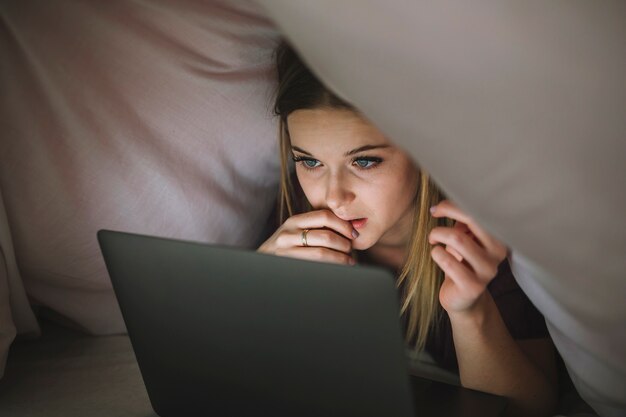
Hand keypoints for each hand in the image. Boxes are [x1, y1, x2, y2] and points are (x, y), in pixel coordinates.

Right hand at [258, 209, 357, 264]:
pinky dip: (331, 267)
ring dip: (341, 258)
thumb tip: (348, 228)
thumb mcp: (296, 230)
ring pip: (321, 253)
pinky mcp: (289, 265)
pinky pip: (315, 266)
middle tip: (351, 249)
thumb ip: (315, 226)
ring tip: (349, 261)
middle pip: (326, 236)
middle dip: (344, 244)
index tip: (353, 234)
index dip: (343, 225)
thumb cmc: (287, 245)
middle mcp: (289, 234)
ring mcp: (286, 251)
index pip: (324, 216)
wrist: (263, 261)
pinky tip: (339, 268)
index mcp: (294, 221)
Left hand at [429, 200, 507, 314]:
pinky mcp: (474, 286)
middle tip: (433, 218)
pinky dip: (437, 253)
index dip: (454, 205)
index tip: (437, 208)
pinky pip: (448, 261)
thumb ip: (462, 223)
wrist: (463, 299)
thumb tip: (444, 205)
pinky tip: (437, 255)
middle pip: (472, 220)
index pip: (479, 211)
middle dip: (447, 214)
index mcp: (499, 237)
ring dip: (437, 235)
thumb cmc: (461, 263)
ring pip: (457, 239)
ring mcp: (488, 271)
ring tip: (433, 240)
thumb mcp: (464, 239)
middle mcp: (498, 253)